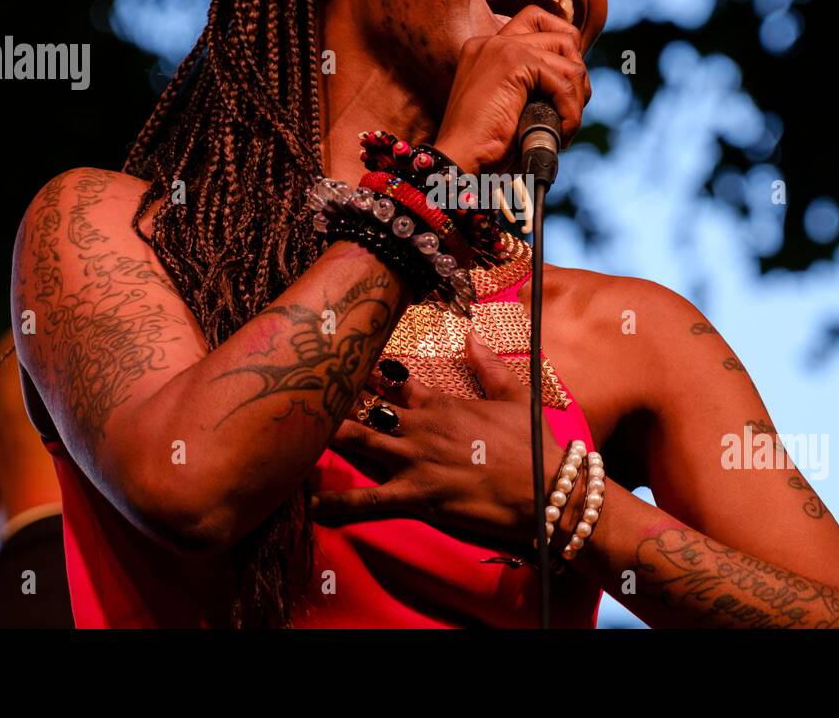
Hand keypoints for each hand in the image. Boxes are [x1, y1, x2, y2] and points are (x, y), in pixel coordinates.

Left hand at [310, 329, 581, 554]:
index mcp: (443, 401)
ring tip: (290, 436)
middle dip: (335, 401)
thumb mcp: (516, 395)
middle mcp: (422, 425)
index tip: (339, 361)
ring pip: (360, 442)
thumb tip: (471, 334)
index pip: (394, 379)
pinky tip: (309, 505)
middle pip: (366, 407)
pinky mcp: (417, 494)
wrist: (547, 489)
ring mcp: (416, 459)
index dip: (366, 372)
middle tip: (303, 391)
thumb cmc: (534, 445)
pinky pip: (368, 500)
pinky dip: (338, 503)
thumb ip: (488, 365)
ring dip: (326, 439)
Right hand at [433, 6, 590, 176]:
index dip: (564, 49)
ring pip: (569, 61)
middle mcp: (492, 41)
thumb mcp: (511, 106)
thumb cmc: (485, 147)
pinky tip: (561, 133)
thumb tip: (576, 78)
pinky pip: (563, 81)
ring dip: (576, 99)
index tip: (567, 86)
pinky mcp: (514, 62)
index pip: (539, 21)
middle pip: (563, 36)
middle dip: (577, 75)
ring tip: (564, 127)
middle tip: (570, 110)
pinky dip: (571, 111)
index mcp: (487, 48)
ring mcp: (502, 47)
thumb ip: (533, 84)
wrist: (460, 161)